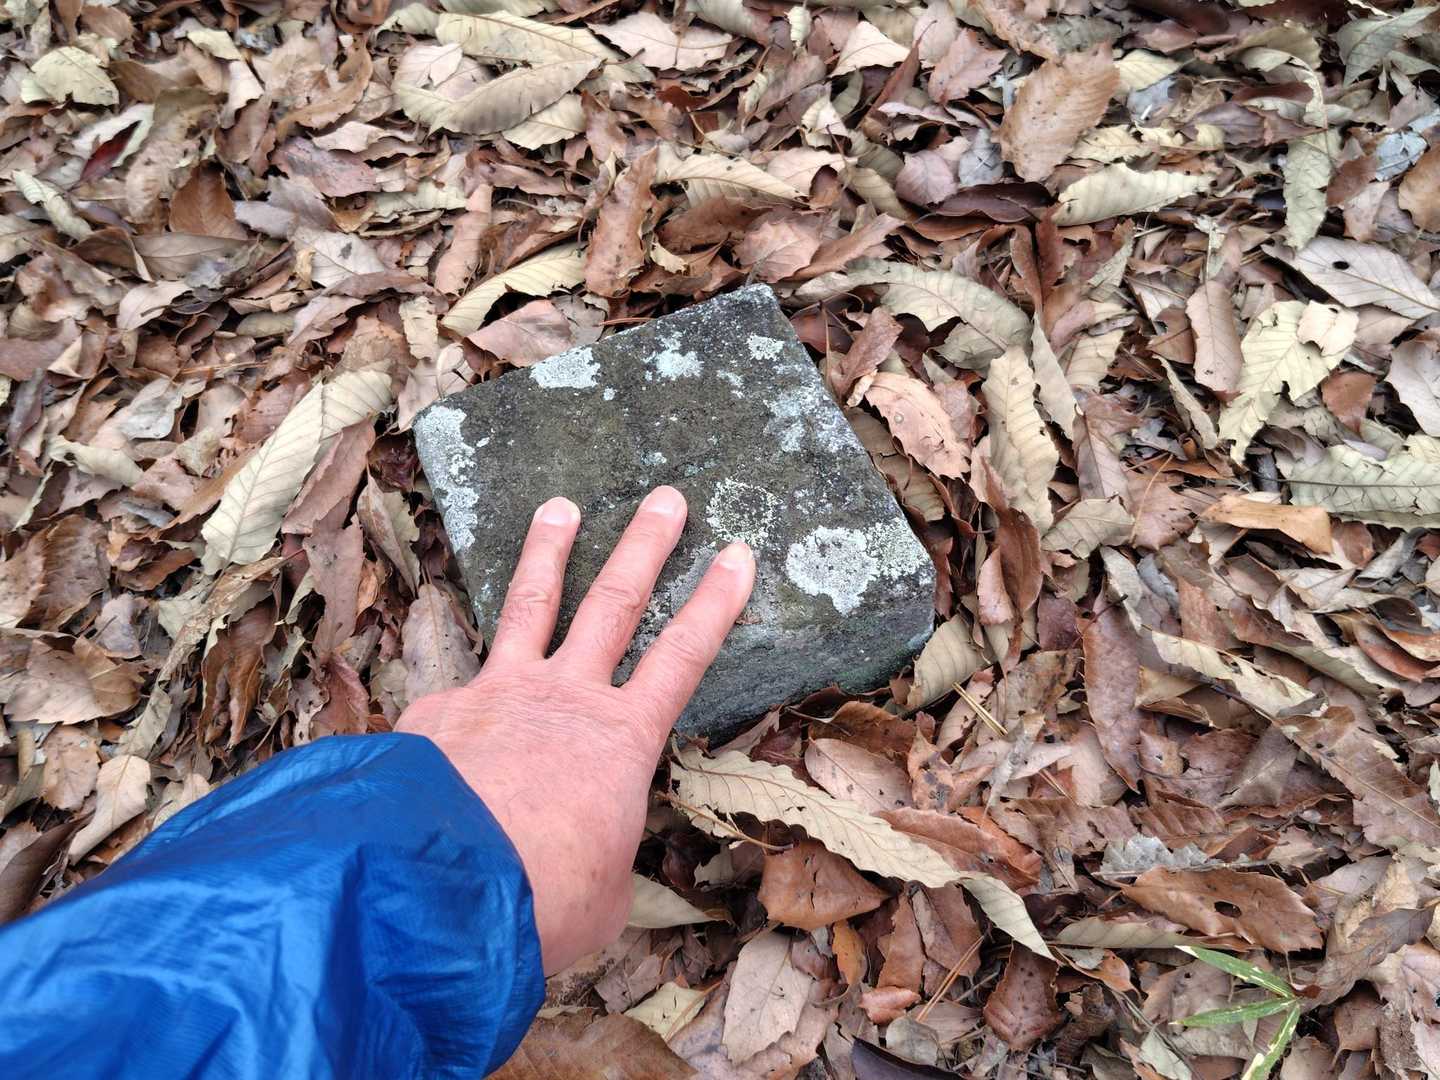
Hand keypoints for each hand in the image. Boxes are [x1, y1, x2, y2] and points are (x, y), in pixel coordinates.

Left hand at [396, 486, 754, 972]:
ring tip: (558, 505)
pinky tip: (442, 709)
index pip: (684, 655)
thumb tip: (584, 861)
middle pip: (613, 601)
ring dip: (548, 551)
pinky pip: (452, 685)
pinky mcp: (435, 709)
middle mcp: (564, 696)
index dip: (715, 604)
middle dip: (645, 545)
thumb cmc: (542, 900)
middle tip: (665, 498)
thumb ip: (599, 857)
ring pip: (530, 604)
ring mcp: (497, 691)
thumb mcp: (601, 893)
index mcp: (621, 739)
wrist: (443, 889)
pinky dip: (456, 688)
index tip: (738, 555)